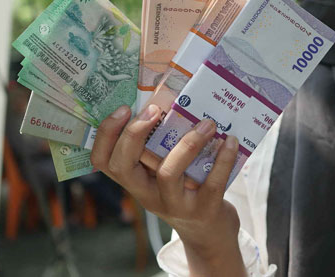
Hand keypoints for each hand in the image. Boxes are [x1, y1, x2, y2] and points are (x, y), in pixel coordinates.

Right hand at [91, 104, 246, 275]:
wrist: (209, 235)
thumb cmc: (186, 192)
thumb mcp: (165, 173)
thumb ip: (161, 147)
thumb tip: (172, 99)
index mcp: (136, 181)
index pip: (103, 161)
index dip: (106, 134)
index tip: (123, 108)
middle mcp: (148, 194)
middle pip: (124, 167)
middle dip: (134, 134)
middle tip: (154, 109)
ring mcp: (175, 204)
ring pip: (168, 173)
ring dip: (188, 144)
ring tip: (207, 123)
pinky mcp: (204, 210)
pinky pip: (212, 183)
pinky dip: (223, 160)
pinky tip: (231, 141)